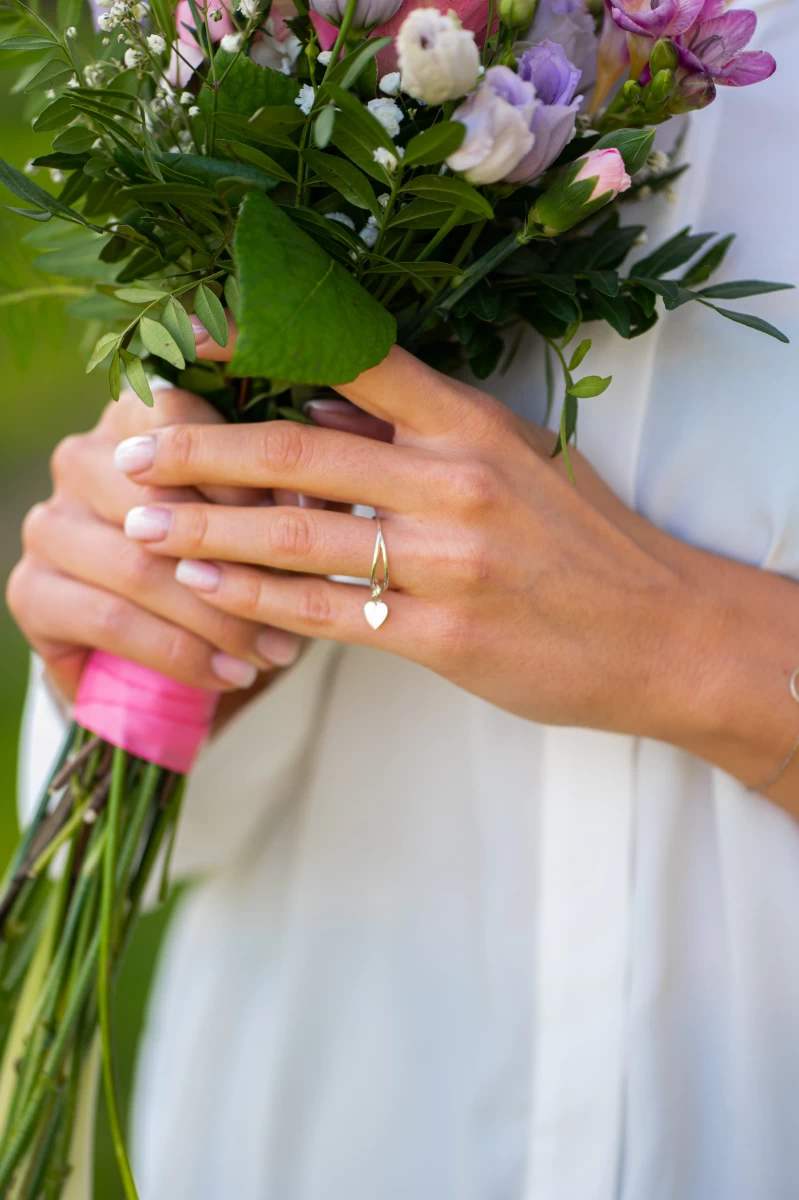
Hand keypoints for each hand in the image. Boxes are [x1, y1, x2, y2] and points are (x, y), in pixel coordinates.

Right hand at [6, 387, 303, 703]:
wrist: (174, 649)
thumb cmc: (237, 563)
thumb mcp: (275, 518)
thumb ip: (291, 490)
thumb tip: (318, 492)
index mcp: (136, 419)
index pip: (182, 414)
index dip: (247, 466)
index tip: (312, 513)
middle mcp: (81, 458)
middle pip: (158, 496)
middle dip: (239, 555)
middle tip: (302, 603)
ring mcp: (48, 524)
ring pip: (140, 565)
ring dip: (217, 616)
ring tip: (275, 651)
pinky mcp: (30, 591)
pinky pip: (112, 621)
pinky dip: (180, 654)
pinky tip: (229, 676)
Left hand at [115, 324, 702, 738]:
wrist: (661, 631)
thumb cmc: (585, 541)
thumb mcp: (517, 457)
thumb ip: (421, 430)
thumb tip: (321, 406)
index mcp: (472, 424)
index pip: (351, 359)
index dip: (261, 340)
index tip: (190, 341)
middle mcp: (455, 482)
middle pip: (299, 452)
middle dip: (201, 449)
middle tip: (130, 451)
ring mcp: (448, 562)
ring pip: (299, 534)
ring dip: (207, 527)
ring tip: (141, 522)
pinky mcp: (442, 635)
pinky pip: (328, 610)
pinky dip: (257, 594)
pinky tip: (204, 582)